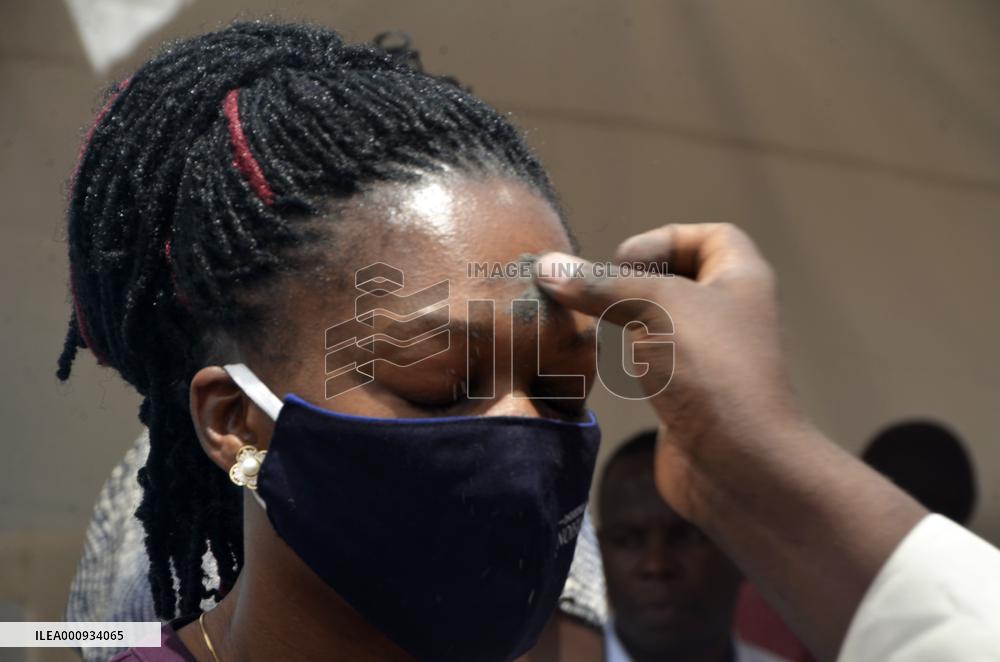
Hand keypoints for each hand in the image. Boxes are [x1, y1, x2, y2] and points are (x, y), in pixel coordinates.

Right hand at [535, 223, 802, 518]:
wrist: (737, 463)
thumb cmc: (708, 368)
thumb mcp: (654, 307)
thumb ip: (600, 285)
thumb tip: (546, 266)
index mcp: (740, 278)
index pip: (708, 237)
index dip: (663, 240)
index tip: (625, 262)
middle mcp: (729, 313)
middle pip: (677, 277)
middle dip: (634, 278)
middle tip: (601, 293)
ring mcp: (708, 356)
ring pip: (660, 321)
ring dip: (624, 317)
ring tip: (589, 323)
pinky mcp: (687, 393)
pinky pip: (652, 359)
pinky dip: (625, 354)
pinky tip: (598, 360)